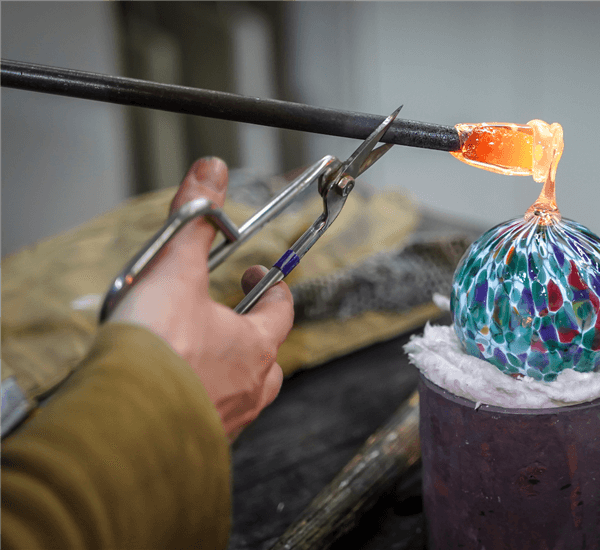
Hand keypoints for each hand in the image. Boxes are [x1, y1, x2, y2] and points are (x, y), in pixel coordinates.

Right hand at [109, 157, 293, 439]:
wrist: (122, 422)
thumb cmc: (156, 352)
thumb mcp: (174, 271)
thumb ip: (193, 221)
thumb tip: (211, 172)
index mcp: (255, 345)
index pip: (282, 310)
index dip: (273, 287)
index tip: (254, 273)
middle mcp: (250, 387)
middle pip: (269, 357)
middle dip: (253, 334)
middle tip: (227, 318)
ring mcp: (228, 420)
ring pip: (244, 393)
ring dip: (231, 373)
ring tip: (200, 357)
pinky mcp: (198, 443)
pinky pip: (212, 420)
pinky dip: (201, 403)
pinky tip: (174, 394)